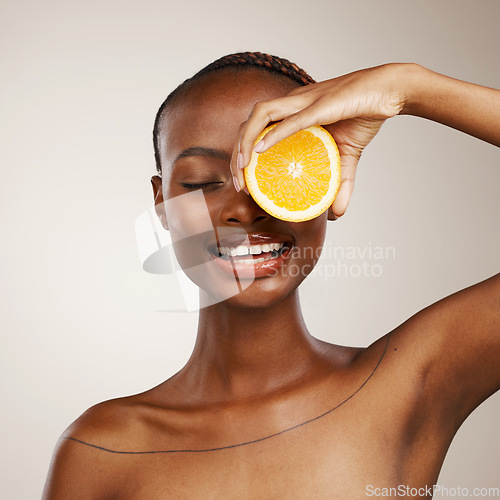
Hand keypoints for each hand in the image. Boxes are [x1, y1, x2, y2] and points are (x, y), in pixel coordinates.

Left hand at [231, 63, 407, 217]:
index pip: (256, 129)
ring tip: (242, 169)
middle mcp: (292, 103)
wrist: (389, 91)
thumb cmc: (364, 114)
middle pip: (249, 123)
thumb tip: (337, 214)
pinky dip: (273, 134)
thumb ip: (340, 185)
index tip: (242, 182)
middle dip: (236, 154)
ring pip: (260, 116)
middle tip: (238, 184)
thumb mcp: (348, 158)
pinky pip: (292, 120)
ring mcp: (305, 101)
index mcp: (293, 112)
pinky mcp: (321, 105)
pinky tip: (260, 149)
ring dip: (245, 142)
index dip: (242, 154)